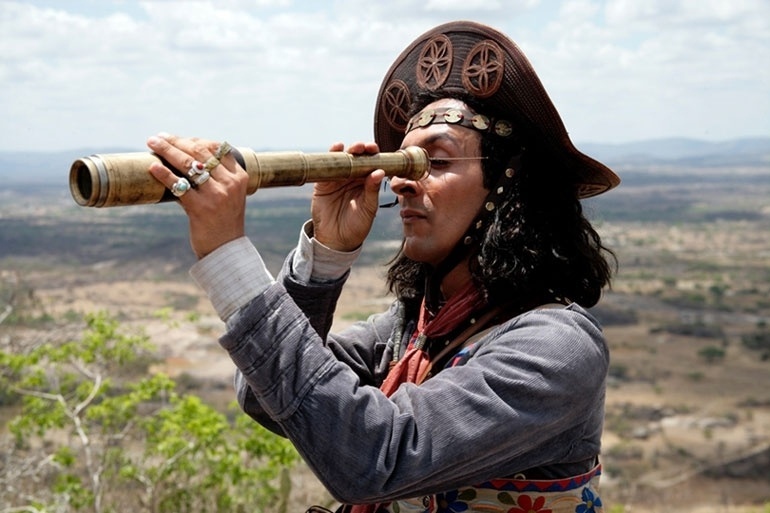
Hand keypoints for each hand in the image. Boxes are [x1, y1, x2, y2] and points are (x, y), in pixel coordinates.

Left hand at [146, 133, 248, 258]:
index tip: (176, 139)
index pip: (216, 148)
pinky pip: (179, 186)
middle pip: (200, 153)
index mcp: (239, 176)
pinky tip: (153, 167)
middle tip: (158, 138)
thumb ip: (215, 176)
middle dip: (176, 142)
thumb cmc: (223, 220)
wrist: (226, 250)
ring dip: (167, 151)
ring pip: (188, 165)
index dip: (194, 140)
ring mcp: (217, 196)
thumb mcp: (228, 194)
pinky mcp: (201, 209)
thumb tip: (184, 154)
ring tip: (152, 144)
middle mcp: (230, 183)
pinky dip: (164, 175)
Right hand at [311, 142, 384, 251]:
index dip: (374, 154)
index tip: (376, 150)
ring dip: (347, 150)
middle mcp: (353, 177)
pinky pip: (327, 167)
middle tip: (365, 147)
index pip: (371, 163)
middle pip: (357, 157)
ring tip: (354, 148)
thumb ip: (372, 191)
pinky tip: (337, 148)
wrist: (336, 240)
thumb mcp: (368, 209)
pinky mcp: (323, 183)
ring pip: (342, 159)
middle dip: (361, 148)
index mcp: (366, 182)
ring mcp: (337, 178)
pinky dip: (331, 156)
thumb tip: (379, 171)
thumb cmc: (357, 226)